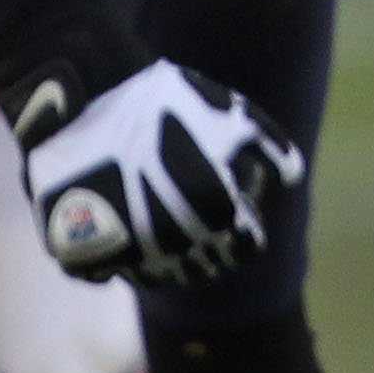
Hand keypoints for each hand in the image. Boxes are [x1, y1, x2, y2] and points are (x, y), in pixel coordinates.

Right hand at [22, 57, 304, 287]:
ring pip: (158, 276)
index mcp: (213, 217)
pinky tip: (124, 217)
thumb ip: (270, 146)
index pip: (244, 251)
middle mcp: (172, 249)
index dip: (244, 230)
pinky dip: (123, 254)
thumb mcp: (230, 112)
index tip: (236, 209)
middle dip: (209, 244)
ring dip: (168, 254)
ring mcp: (124, 258)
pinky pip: (112, 270)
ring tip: (164, 212)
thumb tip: (292, 177)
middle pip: (202, 268)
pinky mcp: (81, 259)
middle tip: (198, 209)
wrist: (83, 96)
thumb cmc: (164, 102)